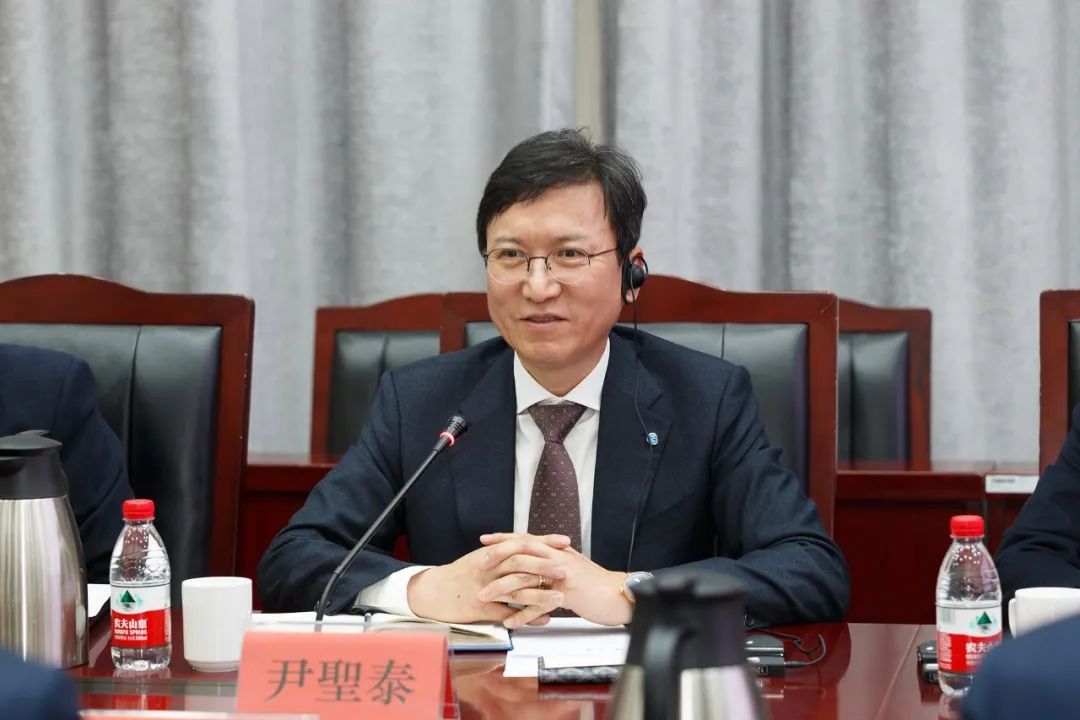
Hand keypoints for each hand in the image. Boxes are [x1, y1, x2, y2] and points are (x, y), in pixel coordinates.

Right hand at [406, 534, 571, 624]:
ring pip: (516, 589)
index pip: (521, 542)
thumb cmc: (460, 575)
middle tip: (566, 570)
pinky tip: (542, 619)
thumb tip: (529, 546)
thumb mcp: (481, 558)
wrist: (433, 592)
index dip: (544, 541)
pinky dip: (526, 617)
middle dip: (546, 566)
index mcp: (490, 553)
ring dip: (541, 595)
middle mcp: (488, 568)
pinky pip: (507, 613)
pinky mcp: (480, 608)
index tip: (565, 542)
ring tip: (560, 598)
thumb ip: (503, 553)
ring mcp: (484, 588)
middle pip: (521, 563)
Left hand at [478, 533, 632, 626]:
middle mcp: (558, 558)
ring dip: (502, 588)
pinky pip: (539, 604)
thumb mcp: (574, 566)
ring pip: (526, 578)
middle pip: (522, 551)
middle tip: (478, 565)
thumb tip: (537, 560)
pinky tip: (509, 621)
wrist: (620, 595)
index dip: (505, 538)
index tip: (485, 540)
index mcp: (558, 550)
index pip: (527, 538)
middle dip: (497, 557)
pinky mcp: (567, 594)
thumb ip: (554, 561)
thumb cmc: (596, 584)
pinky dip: (522, 614)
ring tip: (485, 597)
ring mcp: (562, 576)